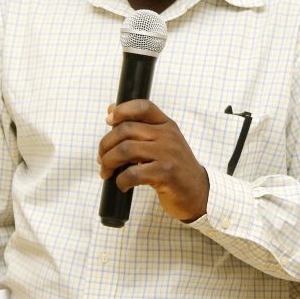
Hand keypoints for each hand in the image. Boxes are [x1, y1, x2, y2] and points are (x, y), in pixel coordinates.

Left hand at [97, 99, 208, 221]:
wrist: (198, 193)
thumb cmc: (174, 167)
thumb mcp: (161, 142)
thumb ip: (139, 127)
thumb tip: (111, 109)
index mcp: (166, 125)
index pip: (143, 107)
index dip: (122, 110)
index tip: (108, 121)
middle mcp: (168, 135)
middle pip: (126, 129)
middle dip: (106, 145)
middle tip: (101, 159)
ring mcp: (168, 154)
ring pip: (126, 149)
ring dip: (109, 162)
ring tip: (106, 172)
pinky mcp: (166, 174)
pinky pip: (133, 173)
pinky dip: (121, 180)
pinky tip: (122, 185)